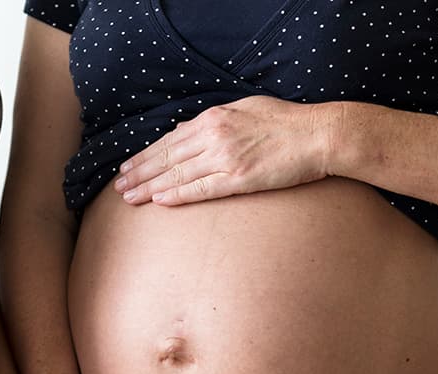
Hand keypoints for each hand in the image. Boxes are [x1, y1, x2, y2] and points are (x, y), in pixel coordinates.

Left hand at [114, 96, 337, 205]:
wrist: (318, 135)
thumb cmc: (286, 121)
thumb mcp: (245, 109)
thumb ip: (216, 120)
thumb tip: (188, 129)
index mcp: (214, 118)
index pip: (170, 140)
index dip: (145, 155)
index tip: (128, 166)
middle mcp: (214, 136)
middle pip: (166, 157)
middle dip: (139, 172)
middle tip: (118, 185)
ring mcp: (225, 158)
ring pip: (177, 174)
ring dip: (149, 187)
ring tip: (129, 197)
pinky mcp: (239, 179)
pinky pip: (201, 189)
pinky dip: (177, 194)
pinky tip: (159, 201)